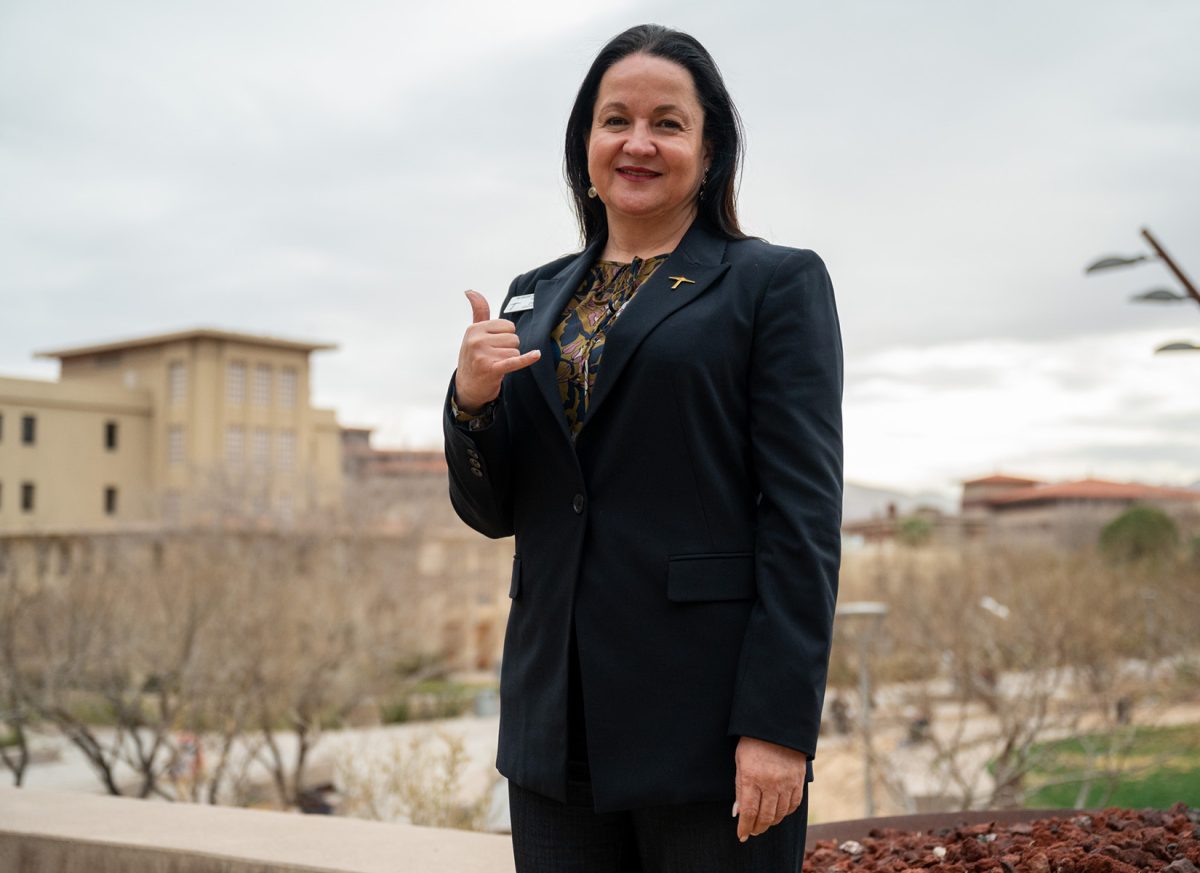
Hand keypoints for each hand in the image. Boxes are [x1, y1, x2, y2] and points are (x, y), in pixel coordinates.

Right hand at [454, 290, 540, 411]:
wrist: (467, 387)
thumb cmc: (474, 357)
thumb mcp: (473, 333)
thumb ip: (478, 312)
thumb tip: (470, 290)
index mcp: (474, 329)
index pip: (508, 326)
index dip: (506, 336)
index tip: (494, 345)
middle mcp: (477, 340)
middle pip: (513, 338)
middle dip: (509, 348)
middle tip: (495, 357)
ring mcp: (483, 355)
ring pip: (515, 351)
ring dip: (510, 359)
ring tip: (497, 365)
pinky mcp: (492, 369)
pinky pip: (514, 361)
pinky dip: (526, 359)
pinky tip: (536, 355)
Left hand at [733, 736, 807, 841]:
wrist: (777, 726)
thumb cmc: (753, 743)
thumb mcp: (740, 763)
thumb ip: (740, 788)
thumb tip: (737, 813)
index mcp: (752, 777)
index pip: (749, 812)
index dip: (745, 827)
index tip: (741, 835)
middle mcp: (770, 783)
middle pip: (765, 816)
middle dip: (757, 827)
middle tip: (752, 831)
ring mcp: (786, 783)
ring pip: (780, 813)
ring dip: (771, 822)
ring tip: (764, 824)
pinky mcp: (798, 781)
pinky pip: (794, 805)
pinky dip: (786, 813)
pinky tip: (779, 813)